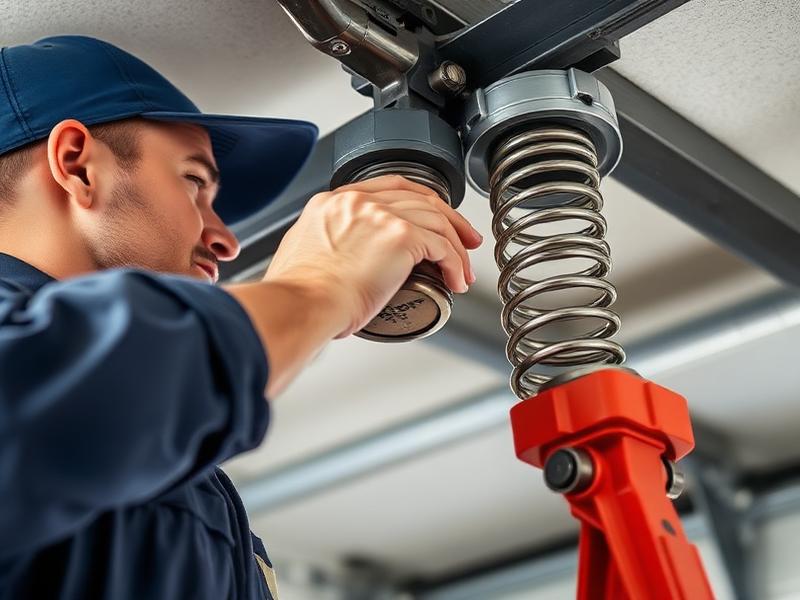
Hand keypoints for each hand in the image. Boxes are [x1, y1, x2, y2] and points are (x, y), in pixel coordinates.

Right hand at [263, 175, 482, 337]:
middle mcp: (357, 202)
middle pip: (419, 198)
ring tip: (464, 270)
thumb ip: (321, 247)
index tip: (432, 219)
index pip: (387, 188)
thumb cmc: (300, 295)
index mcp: (332, 203)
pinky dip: (455, 264)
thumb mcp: (301, 256)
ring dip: (457, 247)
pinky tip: (456, 280)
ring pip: (436, 221)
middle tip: (464, 240)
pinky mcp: (400, 237)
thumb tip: (335, 262)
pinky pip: (443, 247)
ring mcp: (380, 216)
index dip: (418, 202)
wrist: (302, 305)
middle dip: (449, 219)